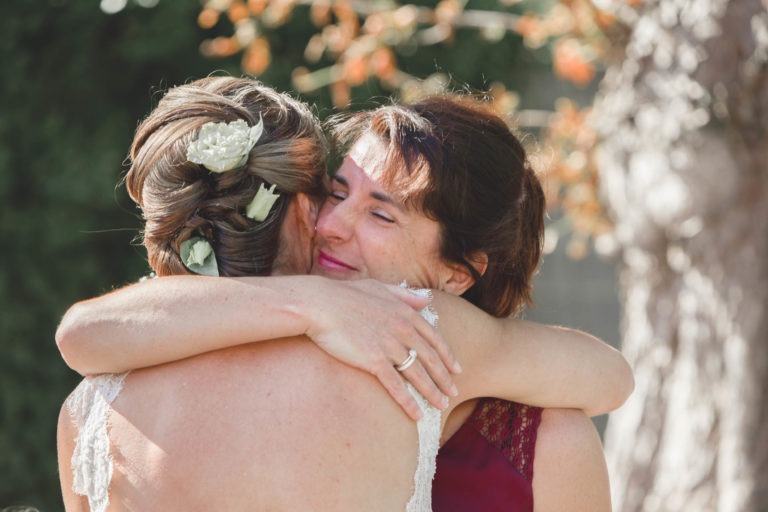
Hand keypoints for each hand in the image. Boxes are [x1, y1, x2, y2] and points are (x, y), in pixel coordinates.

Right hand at [302, 278, 460, 419]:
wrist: (319, 304)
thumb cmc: (345, 295)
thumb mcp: (379, 287)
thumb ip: (404, 294)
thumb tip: (425, 300)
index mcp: (405, 312)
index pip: (434, 338)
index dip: (447, 356)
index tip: (456, 369)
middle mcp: (402, 328)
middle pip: (430, 359)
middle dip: (445, 378)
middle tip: (455, 392)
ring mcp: (389, 345)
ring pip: (418, 374)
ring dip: (432, 392)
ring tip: (442, 405)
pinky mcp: (374, 360)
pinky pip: (396, 386)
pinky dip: (409, 402)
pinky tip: (418, 415)